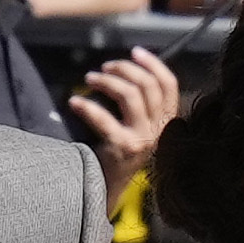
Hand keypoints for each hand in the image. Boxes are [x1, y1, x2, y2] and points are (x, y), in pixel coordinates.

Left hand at [65, 45, 181, 181]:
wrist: (108, 191)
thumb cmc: (117, 154)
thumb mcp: (138, 129)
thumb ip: (139, 106)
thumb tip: (125, 72)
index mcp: (166, 122)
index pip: (169, 84)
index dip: (154, 64)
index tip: (135, 52)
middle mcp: (158, 129)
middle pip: (147, 85)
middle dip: (124, 69)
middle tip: (103, 67)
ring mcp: (142, 139)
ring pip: (130, 95)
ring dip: (107, 81)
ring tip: (90, 79)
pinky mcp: (122, 147)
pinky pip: (104, 118)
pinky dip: (86, 106)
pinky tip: (73, 102)